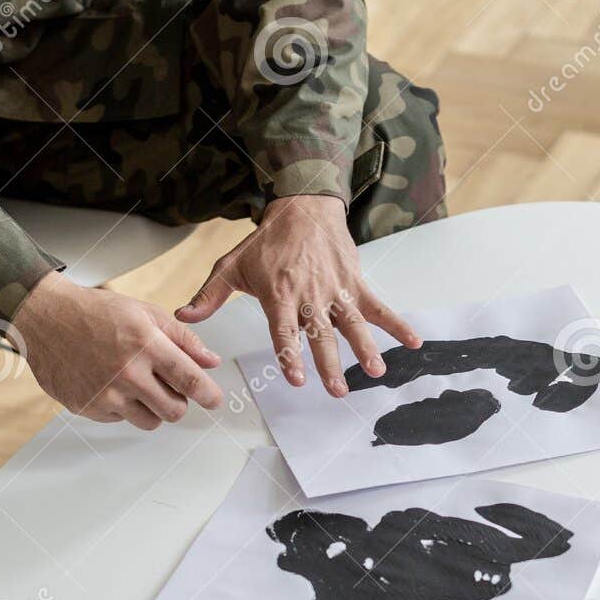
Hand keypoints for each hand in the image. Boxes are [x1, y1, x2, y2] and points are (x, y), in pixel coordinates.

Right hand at [14, 271, 222, 429]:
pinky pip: (121, 420)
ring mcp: (105, 394)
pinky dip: (123, 407)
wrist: (45, 318)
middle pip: (174, 410)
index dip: (208, 394)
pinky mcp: (87, 407)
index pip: (189, 380)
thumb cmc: (96, 312)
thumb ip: (182, 339)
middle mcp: (126, 372)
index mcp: (145, 344)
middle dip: (179, 402)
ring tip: (139, 384)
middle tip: (170, 388)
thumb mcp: (145, 313)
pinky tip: (111, 383)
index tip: (214, 400)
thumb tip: (211, 362)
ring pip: (150, 421)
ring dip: (153, 408)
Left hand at [177, 194, 420, 396]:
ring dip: (366, 349)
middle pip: (321, 335)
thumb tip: (184, 316)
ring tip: (375, 373)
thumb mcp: (232, 265)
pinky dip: (397, 324)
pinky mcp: (356, 284)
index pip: (284, 331)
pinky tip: (414, 342)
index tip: (296, 378)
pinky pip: (379, 307)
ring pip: (352, 324)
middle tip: (337, 391)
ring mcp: (336, 290)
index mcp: (280, 294)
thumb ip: (210, 295)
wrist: (302, 207)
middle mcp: (310, 296)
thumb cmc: (267, 242)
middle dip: (329, 364)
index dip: (289, 354)